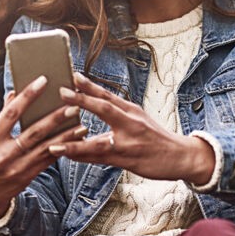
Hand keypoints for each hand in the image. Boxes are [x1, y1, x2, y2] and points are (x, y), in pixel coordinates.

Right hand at [0, 75, 87, 219]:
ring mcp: (17, 168)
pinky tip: (74, 141)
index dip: (28, 96)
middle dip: (56, 118)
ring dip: (66, 136)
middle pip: (34, 132)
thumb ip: (2, 119)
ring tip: (81, 124)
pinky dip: (62, 149)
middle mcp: (4, 154)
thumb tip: (13, 93)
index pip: (11, 113)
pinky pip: (48, 161)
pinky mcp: (27, 177)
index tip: (43, 81)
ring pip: (46, 148)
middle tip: (73, 105)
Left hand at [47, 72, 214, 185]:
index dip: (90, 85)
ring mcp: (129, 143)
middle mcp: (131, 124)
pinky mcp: (127, 161)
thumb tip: (94, 100)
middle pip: (105, 109)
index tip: (73, 75)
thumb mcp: (139, 118)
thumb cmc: (155, 137)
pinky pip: (100, 159)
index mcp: (132, 111)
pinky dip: (83, 158)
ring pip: (98, 142)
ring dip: (75, 143)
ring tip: (53, 143)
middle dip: (83, 100)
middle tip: (62, 91)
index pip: (109, 94)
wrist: (180, 157)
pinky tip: (67, 156)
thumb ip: (117, 111)